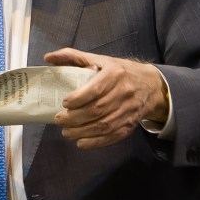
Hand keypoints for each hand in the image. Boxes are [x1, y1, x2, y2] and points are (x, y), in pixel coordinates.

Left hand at [44, 48, 167, 148]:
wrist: (151, 85)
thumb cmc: (119, 71)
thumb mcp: (99, 59)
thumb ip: (73, 57)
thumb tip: (48, 58)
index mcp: (115, 74)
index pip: (96, 89)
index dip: (78, 98)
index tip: (64, 103)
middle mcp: (124, 92)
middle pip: (97, 110)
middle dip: (75, 117)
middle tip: (59, 119)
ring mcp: (129, 110)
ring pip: (104, 125)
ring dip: (82, 131)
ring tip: (66, 132)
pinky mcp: (130, 124)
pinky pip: (113, 136)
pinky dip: (96, 142)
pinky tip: (81, 143)